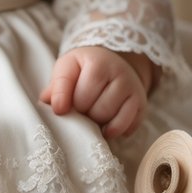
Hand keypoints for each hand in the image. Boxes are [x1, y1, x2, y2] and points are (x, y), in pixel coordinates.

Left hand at [39, 46, 154, 138]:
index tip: (60, 110)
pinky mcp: (141, 104)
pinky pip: (125, 127)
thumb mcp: (67, 68)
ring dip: (96, 123)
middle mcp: (118, 72)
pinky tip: (105, 125)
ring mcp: (132, 88)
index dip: (66, 103)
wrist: (113, 63)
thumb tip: (50, 105)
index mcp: (97, 61)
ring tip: (91, 113)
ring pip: (108, 118)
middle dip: (82, 113)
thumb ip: (57, 86)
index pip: (80, 94)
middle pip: (93, 109)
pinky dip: (112, 131)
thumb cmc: (84, 68)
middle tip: (79, 108)